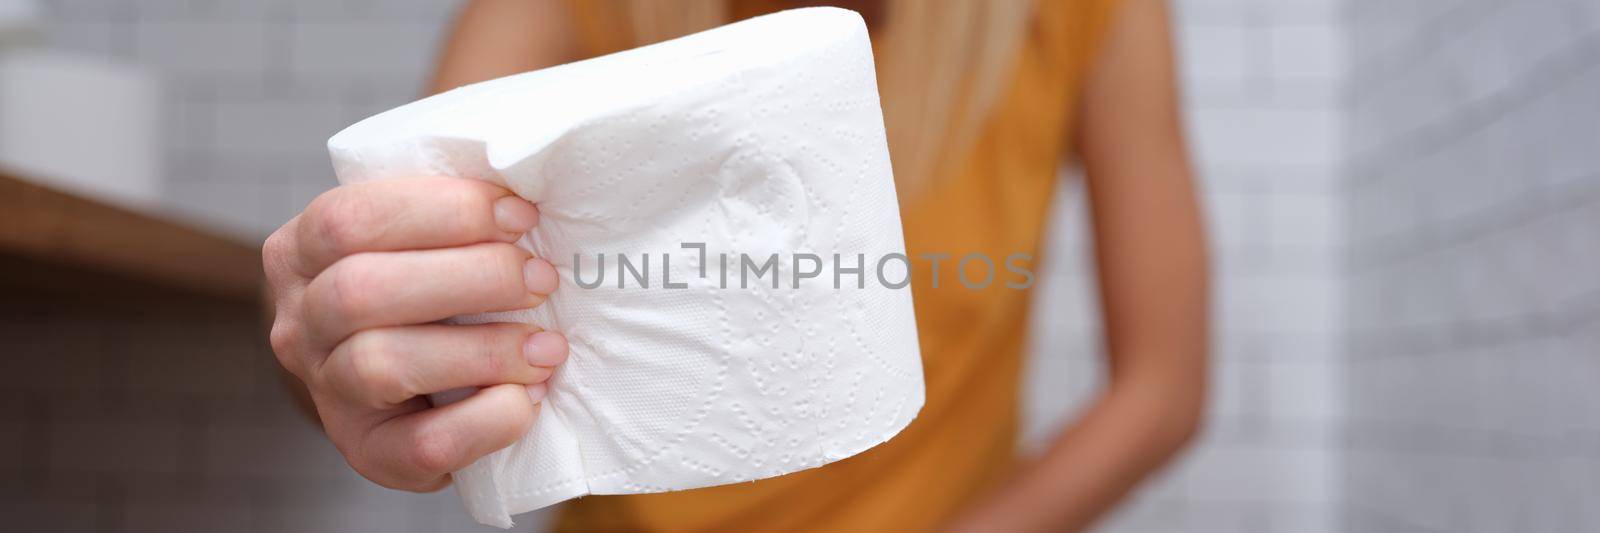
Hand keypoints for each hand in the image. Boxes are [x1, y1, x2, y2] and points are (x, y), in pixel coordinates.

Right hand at [263, 176, 567, 490]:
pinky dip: (487, 420)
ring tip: (548, 347)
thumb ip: (449, 216)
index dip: (442, 211)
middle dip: (470, 278)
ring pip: (383, 364)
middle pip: (361, 290)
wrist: (417, 393)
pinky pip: (422, 445)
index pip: (349, 218)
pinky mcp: (370, 455)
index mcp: (301, 252)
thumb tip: (532, 192)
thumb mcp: (421, 242)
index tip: (522, 216)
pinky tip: (529, 399)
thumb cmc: (434, 293)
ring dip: (483, 350)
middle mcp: (299, 323)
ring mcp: (328, 394)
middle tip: (542, 280)